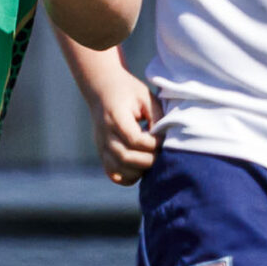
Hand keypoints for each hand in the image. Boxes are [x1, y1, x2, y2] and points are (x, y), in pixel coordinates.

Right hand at [86, 69, 161, 184]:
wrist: (102, 89)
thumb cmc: (129, 92)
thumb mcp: (147, 97)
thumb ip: (157, 118)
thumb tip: (165, 141)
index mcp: (115, 116)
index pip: (134, 139)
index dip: (152, 143)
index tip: (163, 139)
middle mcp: (104, 133)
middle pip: (125, 157)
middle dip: (148, 160)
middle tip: (161, 154)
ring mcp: (101, 145)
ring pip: (117, 169)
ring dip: (138, 170)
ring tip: (151, 160)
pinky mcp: (101, 153)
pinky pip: (113, 174)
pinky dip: (127, 176)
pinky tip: (140, 167)